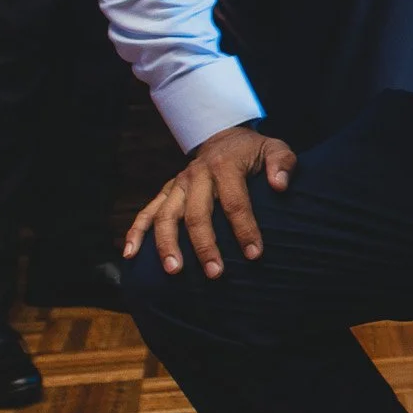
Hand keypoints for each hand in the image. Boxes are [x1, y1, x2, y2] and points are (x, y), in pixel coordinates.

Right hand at [124, 125, 297, 278]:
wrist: (224, 138)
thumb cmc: (253, 152)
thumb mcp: (274, 149)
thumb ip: (281, 163)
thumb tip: (279, 185)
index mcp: (224, 166)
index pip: (234, 202)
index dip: (244, 229)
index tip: (254, 254)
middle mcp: (196, 175)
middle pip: (197, 213)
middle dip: (205, 245)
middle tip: (215, 274)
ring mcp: (178, 184)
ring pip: (166, 215)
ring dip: (167, 244)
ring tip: (174, 270)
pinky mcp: (167, 191)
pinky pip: (146, 212)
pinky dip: (135, 232)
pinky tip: (130, 255)